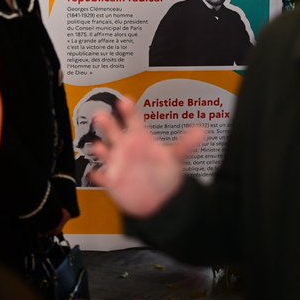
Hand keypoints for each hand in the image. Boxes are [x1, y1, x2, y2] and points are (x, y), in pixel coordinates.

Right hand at [90, 98, 205, 218]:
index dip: (128, 110)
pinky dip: (100, 176)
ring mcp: (117, 163)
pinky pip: (103, 177)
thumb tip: (202, 132)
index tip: (124, 100)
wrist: (157, 199)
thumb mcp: (176, 159)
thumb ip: (185, 145)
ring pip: (105, 152)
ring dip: (100, 148)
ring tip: (98, 146)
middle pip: (113, 132)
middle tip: (100, 115)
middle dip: (106, 124)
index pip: (133, 120)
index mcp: (140, 138)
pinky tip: (97, 174)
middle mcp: (126, 147)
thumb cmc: (163, 174)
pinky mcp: (111, 180)